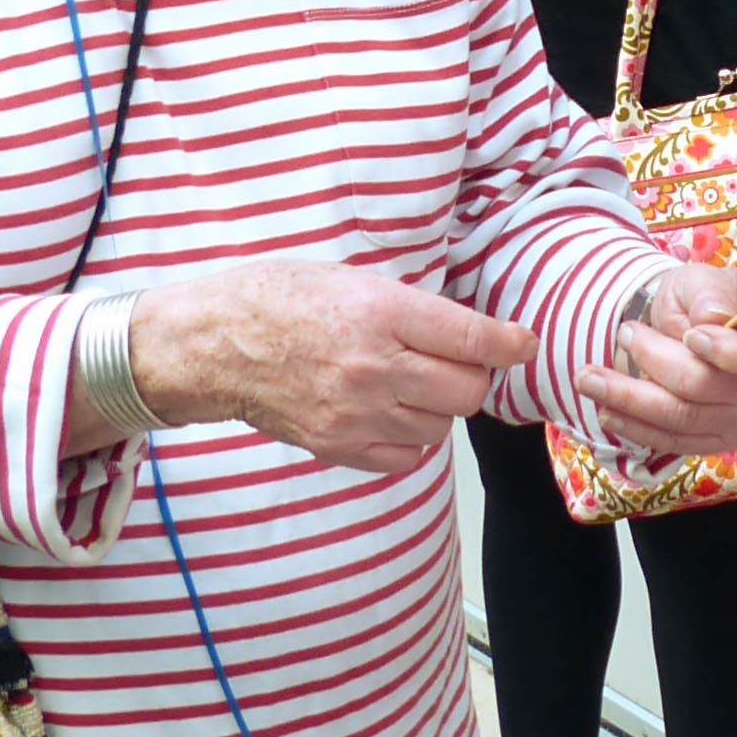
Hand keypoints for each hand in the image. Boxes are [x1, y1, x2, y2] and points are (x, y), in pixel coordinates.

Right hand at [127, 262, 537, 474]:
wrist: (214, 344)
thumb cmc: (280, 299)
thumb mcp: (352, 280)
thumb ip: (411, 309)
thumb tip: (471, 333)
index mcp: (380, 314)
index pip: (472, 339)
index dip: (509, 344)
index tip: (522, 344)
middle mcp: (374, 368)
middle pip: (467, 392)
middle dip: (474, 377)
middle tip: (458, 363)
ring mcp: (355, 413)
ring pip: (441, 427)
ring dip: (439, 408)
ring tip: (412, 385)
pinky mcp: (337, 445)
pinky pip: (406, 456)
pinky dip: (410, 438)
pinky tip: (391, 413)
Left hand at [575, 263, 736, 460]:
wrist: (685, 324)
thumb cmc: (702, 298)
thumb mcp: (706, 280)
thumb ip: (710, 293)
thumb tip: (712, 318)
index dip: (725, 351)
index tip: (689, 333)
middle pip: (706, 388)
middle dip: (655, 361)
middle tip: (624, 332)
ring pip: (680, 419)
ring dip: (629, 398)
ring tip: (589, 377)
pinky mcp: (711, 442)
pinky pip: (671, 443)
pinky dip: (634, 428)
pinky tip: (606, 411)